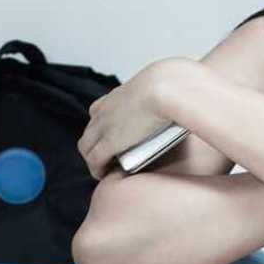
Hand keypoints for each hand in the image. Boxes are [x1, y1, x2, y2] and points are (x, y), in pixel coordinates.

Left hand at [77, 58, 178, 179]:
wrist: (166, 87)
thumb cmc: (172, 87)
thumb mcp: (161, 90)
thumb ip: (160, 97)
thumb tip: (177, 97)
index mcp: (117, 96)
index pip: (97, 111)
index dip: (101, 126)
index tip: (110, 135)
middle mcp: (105, 110)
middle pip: (89, 131)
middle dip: (94, 145)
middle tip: (106, 158)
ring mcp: (104, 126)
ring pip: (86, 147)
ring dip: (92, 159)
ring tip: (103, 170)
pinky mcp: (109, 142)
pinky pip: (94, 160)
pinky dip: (95, 169)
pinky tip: (102, 175)